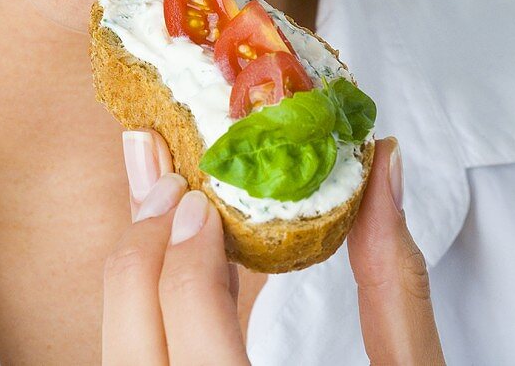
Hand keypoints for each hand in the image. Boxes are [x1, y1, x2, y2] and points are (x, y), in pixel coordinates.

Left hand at [102, 131, 444, 364]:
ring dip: (132, 284)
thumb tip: (382, 167)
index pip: (191, 340)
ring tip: (159, 221)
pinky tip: (168, 281)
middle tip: (166, 188)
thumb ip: (395, 282)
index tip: (199, 199)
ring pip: (120, 362)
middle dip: (137, 254)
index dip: (184, 257)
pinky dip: (144, 323)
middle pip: (132, 348)